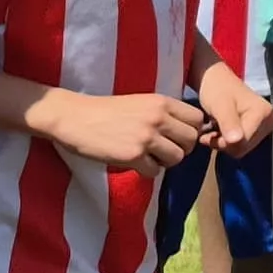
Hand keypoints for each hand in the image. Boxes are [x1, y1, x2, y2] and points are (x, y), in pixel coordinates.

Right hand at [46, 90, 212, 171]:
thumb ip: (164, 114)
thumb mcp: (141, 103)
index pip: (198, 118)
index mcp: (161, 102)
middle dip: (181, 148)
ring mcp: (146, 137)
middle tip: (163, 150)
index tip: (177, 136)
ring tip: (148, 156)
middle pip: (192, 140)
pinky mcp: (133, 155)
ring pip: (177, 158)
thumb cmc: (106, 111)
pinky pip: (156, 171)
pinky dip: (147, 171)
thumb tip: (188, 131)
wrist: (74, 117)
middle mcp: (158, 117)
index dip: (191, 130)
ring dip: (165, 162)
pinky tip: (134, 162)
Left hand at [199, 62, 272, 157]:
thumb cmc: (217, 89)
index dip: (223, 142)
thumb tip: (236, 141)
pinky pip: (243, 144)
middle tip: (207, 134)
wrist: (217, 80)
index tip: (205, 136)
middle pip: (244, 147)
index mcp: (264, 113)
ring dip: (224, 143)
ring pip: (242, 148)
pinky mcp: (260, 129)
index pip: (243, 143)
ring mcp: (266, 125)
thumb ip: (228, 122)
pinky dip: (228, 141)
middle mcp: (270, 120)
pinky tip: (219, 132)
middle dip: (223, 143)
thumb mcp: (220, 105)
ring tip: (212, 132)